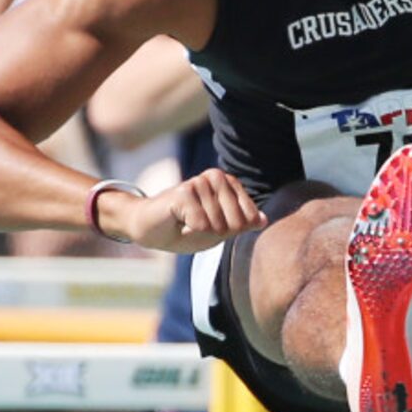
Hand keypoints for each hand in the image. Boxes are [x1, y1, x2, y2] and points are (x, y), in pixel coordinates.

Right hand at [103, 168, 265, 252]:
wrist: (148, 228)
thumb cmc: (185, 229)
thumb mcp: (219, 230)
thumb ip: (241, 224)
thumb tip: (263, 220)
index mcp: (229, 183)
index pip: (250, 218)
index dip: (231, 231)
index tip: (212, 226)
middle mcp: (216, 177)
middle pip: (237, 222)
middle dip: (217, 233)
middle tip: (197, 226)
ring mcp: (200, 182)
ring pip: (218, 225)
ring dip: (200, 232)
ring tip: (186, 222)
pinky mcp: (184, 192)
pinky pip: (201, 225)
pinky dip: (189, 231)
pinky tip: (178, 221)